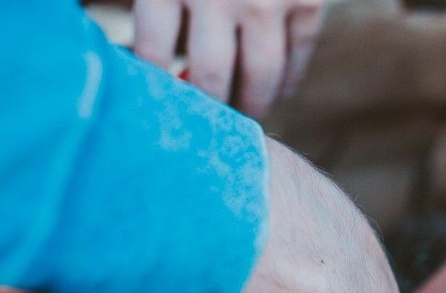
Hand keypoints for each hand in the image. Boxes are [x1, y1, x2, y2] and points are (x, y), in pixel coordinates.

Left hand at [133, 0, 323, 117]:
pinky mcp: (307, 1)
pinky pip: (298, 56)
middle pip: (210, 78)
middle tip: (206, 126)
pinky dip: (288, 82)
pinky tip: (278, 91)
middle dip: (206, 109)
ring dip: (251, 106)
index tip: (157, 107)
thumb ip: (154, 0)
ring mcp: (268, 1)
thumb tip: (138, 57)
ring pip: (260, 79)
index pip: (155, 57)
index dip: (153, 89)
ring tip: (244, 118)